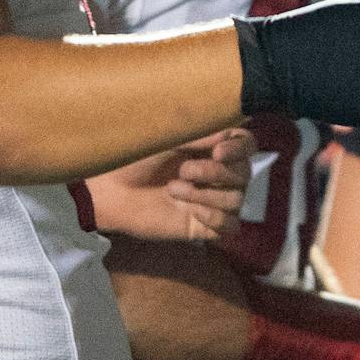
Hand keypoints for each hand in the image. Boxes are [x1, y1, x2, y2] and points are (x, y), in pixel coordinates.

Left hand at [93, 128, 255, 241]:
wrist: (111, 190)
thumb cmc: (137, 158)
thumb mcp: (170, 139)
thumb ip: (203, 135)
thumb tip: (230, 133)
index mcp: (212, 148)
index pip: (247, 145)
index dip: (240, 148)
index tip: (218, 152)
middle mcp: (219, 174)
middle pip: (244, 173)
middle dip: (214, 173)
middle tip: (182, 171)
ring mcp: (213, 201)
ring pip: (236, 200)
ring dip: (205, 195)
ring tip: (174, 191)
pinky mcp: (206, 226)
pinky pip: (230, 226)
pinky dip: (215, 218)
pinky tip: (191, 213)